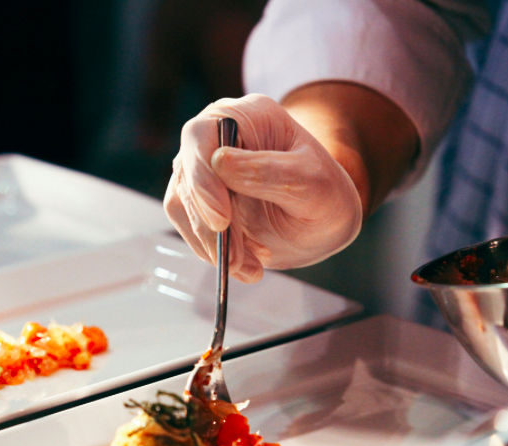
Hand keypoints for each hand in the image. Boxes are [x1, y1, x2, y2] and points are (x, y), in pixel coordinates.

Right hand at [164, 93, 362, 281]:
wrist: (322, 222)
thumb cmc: (324, 194)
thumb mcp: (312, 182)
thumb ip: (270, 171)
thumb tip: (219, 162)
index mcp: (245, 116)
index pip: (202, 135)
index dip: (203, 177)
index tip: (222, 219)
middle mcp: (214, 138)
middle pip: (187, 176)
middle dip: (210, 225)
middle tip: (237, 259)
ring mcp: (201, 172)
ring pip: (183, 207)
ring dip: (213, 245)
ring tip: (250, 267)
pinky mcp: (196, 204)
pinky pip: (190, 229)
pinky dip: (214, 253)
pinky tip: (246, 264)